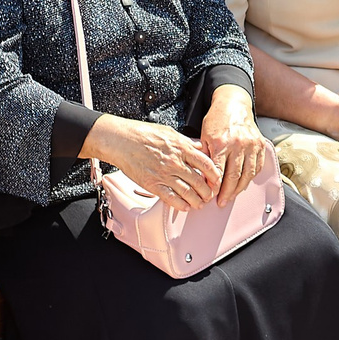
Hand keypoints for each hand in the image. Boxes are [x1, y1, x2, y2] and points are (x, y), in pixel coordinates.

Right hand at [100, 117, 222, 208]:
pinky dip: (180, 205)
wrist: (121, 140)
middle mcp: (175, 162)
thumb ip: (187, 142)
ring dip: (196, 201)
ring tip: (200, 203)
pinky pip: (170, 198)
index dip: (215, 175)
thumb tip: (200, 147)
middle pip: (199, 181)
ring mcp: (164, 174)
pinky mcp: (152, 184)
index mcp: (181, 148)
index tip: (217, 181)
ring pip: (187, 192)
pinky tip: (185, 207)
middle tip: (209, 195)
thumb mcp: (170, 132)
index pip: (206, 164)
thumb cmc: (143, 134)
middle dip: (207, 191)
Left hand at [201, 89, 273, 197]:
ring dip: (239, 188)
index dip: (215, 187)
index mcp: (222, 143)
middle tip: (221, 202)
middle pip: (234, 176)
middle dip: (227, 193)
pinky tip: (243, 183)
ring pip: (247, 174)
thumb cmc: (216, 120)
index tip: (211, 196)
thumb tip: (205, 179)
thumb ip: (205, 157)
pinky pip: (257, 166)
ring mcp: (251, 145)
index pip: (218, 172)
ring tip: (232, 196)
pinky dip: (250, 177)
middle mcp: (238, 145)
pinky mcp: (260, 145)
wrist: (233, 104)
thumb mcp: (204, 136)